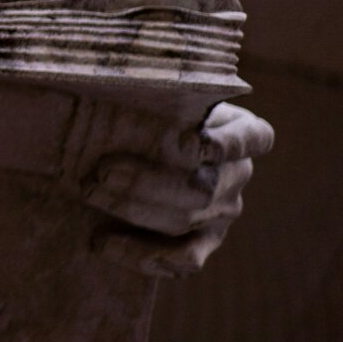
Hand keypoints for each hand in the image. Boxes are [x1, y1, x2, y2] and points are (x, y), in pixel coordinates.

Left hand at [81, 101, 273, 277]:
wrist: (136, 147)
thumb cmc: (149, 108)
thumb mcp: (159, 94)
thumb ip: (151, 92)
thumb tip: (109, 83)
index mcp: (242, 130)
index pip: (251, 138)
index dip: (227, 144)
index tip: (196, 146)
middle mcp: (239, 173)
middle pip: (201, 186)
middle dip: (146, 181)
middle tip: (101, 170)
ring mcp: (225, 212)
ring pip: (185, 220)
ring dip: (133, 209)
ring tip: (91, 194)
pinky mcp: (205, 241)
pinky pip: (183, 259)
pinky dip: (142, 254)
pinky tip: (103, 241)